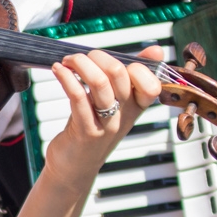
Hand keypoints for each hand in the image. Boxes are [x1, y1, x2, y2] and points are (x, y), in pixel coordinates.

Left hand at [42, 48, 162, 188]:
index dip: (137, 65)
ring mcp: (106, 124)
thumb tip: (157, 50)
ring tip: (67, 61)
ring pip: (100, 83)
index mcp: (136, 106)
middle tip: (79, 57)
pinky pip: (78, 97)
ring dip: (80, 64)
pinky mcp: (85, 131)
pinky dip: (67, 78)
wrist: (75, 167)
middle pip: (121, 74)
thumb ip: (131, 75)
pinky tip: (58, 71)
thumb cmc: (93, 128)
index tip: (112, 59)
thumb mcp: (115, 103)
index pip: (151, 82)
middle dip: (98, 56)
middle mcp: (125, 115)